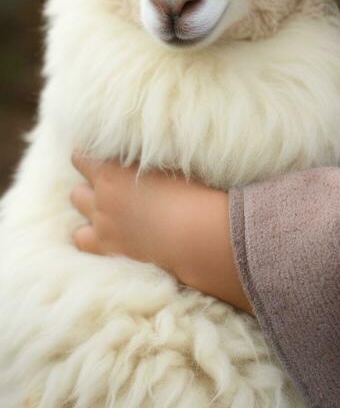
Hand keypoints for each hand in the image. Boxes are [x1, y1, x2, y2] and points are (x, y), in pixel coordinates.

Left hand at [69, 152, 253, 313]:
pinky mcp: (109, 249)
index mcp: (111, 173)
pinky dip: (88, 236)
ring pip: (78, 217)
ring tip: (105, 210)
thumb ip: (141, 161)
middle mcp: (101, 199)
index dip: (87, 158)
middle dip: (88, 189)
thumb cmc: (188, 193)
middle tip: (110, 188)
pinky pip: (81, 240)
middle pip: (77, 190)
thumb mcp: (165, 164)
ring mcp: (103, 226)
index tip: (97, 158)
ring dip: (88, 210)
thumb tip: (135, 158)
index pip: (81, 159)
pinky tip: (104, 233)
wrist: (194, 233)